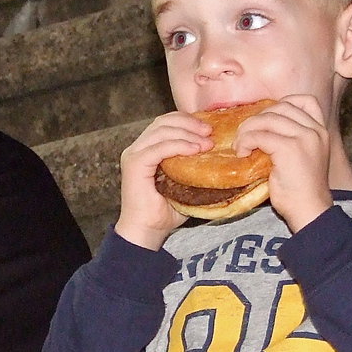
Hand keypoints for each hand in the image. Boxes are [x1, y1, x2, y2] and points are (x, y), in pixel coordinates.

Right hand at [114, 112, 212, 249]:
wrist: (147, 231)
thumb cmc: (165, 212)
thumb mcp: (184, 183)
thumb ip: (193, 166)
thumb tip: (218, 154)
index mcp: (146, 149)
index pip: (165, 123)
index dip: (187, 120)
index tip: (208, 128)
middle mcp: (137, 148)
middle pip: (163, 122)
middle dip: (189, 123)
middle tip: (210, 132)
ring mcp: (133, 155)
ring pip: (162, 130)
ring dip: (187, 133)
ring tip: (206, 142)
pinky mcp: (134, 164)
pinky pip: (159, 147)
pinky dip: (179, 145)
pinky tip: (195, 150)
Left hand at [234, 95, 334, 232]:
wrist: (309, 211)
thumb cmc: (301, 190)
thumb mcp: (302, 157)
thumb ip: (290, 138)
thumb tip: (260, 127)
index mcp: (321, 130)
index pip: (304, 100)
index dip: (280, 105)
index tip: (265, 121)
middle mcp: (315, 130)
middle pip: (280, 107)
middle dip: (257, 118)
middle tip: (244, 136)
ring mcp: (304, 138)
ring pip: (267, 119)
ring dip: (247, 130)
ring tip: (240, 146)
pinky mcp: (289, 149)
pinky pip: (259, 135)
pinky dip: (246, 141)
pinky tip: (243, 153)